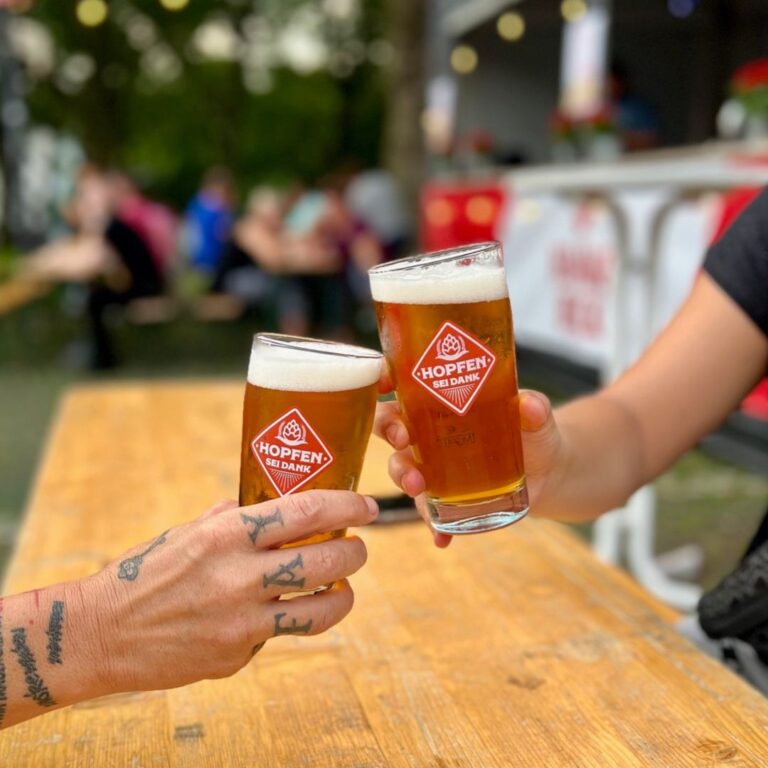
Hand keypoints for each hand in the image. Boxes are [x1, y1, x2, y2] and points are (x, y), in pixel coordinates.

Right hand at [87, 490, 377, 693]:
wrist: (100, 633)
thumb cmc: (143, 573)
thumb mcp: (186, 532)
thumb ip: (231, 519)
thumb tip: (263, 506)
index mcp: (227, 535)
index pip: (306, 512)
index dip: (346, 507)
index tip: (366, 507)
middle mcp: (240, 576)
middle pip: (327, 560)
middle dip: (355, 552)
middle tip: (358, 548)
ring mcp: (242, 622)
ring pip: (320, 608)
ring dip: (343, 595)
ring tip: (343, 587)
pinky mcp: (238, 655)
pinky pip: (279, 635)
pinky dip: (289, 622)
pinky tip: (282, 612)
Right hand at [374, 390, 563, 546]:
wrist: (548, 472)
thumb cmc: (532, 432)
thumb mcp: (535, 418)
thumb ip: (533, 409)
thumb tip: (530, 405)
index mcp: (442, 401)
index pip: (405, 385)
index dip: (385, 379)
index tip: (383, 383)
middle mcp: (429, 433)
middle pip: (391, 426)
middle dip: (389, 430)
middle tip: (403, 438)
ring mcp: (433, 467)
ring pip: (402, 468)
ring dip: (403, 477)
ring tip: (418, 487)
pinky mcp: (444, 498)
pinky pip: (429, 511)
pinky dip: (433, 524)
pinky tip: (441, 538)